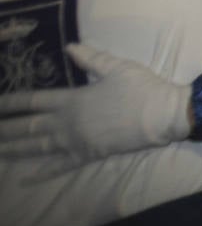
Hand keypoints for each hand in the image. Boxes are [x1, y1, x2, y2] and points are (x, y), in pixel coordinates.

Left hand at [0, 43, 191, 166]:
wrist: (162, 114)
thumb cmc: (141, 88)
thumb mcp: (116, 67)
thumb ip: (90, 58)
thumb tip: (69, 47)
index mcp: (72, 99)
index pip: (33, 100)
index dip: (9, 103)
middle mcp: (67, 122)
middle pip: (28, 126)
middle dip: (5, 129)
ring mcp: (76, 141)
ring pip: (38, 147)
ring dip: (14, 149)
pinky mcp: (89, 155)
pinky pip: (61, 165)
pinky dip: (42, 173)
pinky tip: (25, 178)